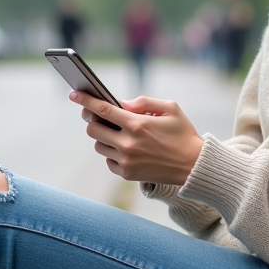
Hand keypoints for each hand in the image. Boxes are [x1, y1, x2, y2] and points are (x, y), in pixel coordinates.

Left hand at [69, 91, 204, 184]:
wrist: (194, 165)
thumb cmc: (182, 133)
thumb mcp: (170, 108)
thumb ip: (143, 102)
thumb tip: (120, 103)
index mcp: (138, 124)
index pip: (102, 109)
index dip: (85, 100)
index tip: (74, 94)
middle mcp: (128, 143)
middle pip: (93, 129)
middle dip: (92, 119)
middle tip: (97, 115)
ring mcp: (126, 161)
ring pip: (98, 145)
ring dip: (102, 136)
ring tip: (116, 132)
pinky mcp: (127, 174)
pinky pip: (108, 160)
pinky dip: (111, 152)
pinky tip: (124, 148)